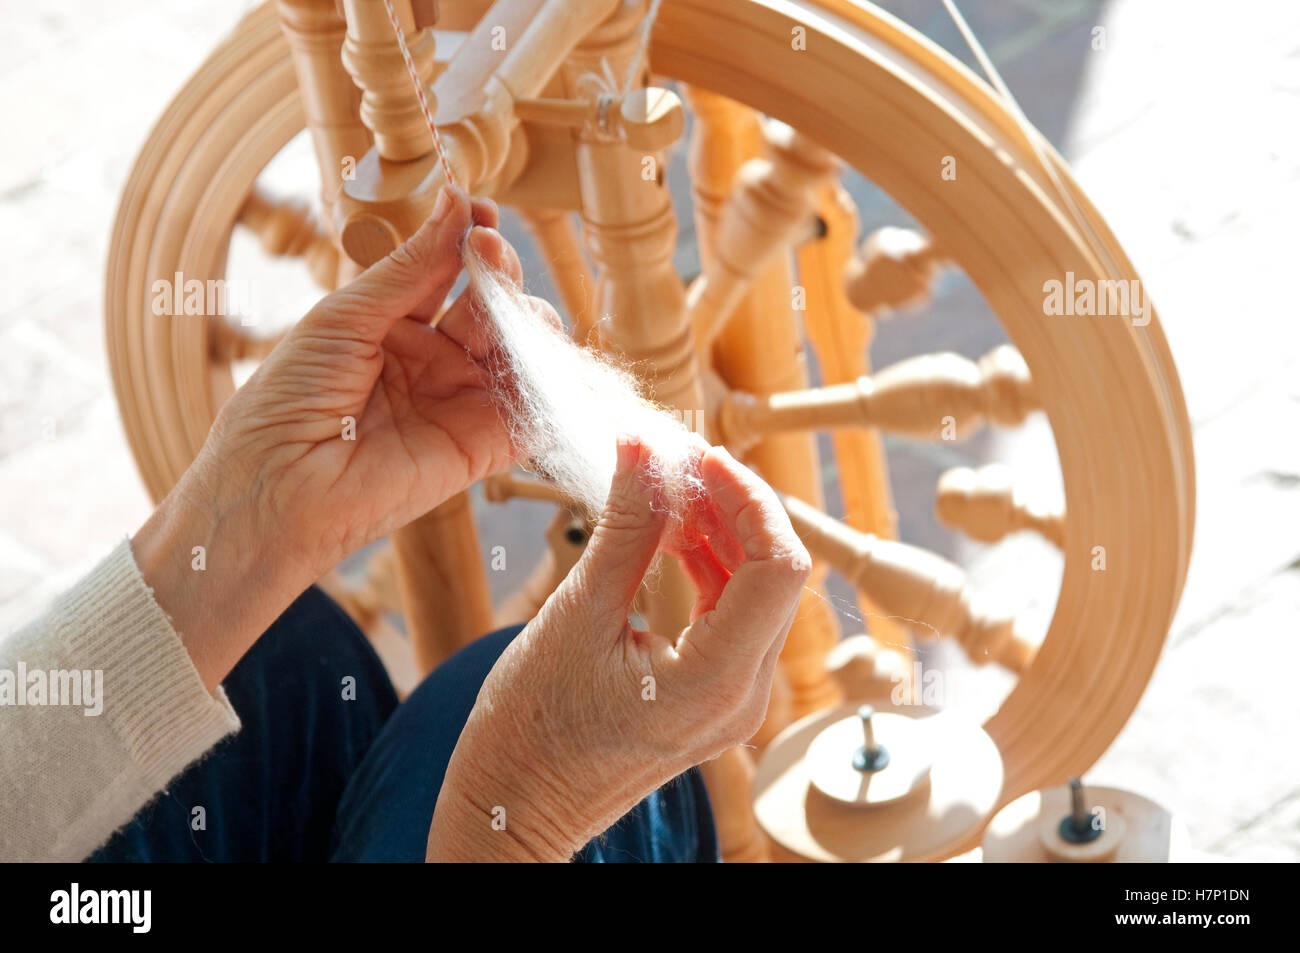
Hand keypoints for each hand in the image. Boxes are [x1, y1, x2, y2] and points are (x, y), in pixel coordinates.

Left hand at [133, 186, 545, 689]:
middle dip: (499, 272)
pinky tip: (541, 351)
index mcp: (393, 324)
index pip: (449, 270)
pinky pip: (534, 410)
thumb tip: (458, 197)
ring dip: (528, 319)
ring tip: (511, 306)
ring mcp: (462, 401)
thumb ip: (413, 266)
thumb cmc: (290, 399)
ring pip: (521, 350)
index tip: (479, 212)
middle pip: (491, 304)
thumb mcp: (347, 316)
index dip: (470, 239)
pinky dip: (550, 382)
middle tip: (489, 252)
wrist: (278, 488)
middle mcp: (434, 360)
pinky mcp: (485, 446)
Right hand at [428, 435, 810, 860]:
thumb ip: (626, 527)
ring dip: (720, 533)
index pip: (778, 567)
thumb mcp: (578, 614)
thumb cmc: (531, 728)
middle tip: (678, 460)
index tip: (701, 456)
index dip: (748, 499)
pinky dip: (707, 567)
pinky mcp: (712, 695)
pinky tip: (669, 533)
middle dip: (734, 507)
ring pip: (756, 592)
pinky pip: (730, 616)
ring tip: (667, 489)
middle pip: (776, 575)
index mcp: (718, 681)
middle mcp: (743, 695)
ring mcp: (732, 699)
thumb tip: (644, 447)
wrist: (513, 806)